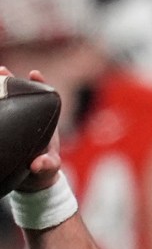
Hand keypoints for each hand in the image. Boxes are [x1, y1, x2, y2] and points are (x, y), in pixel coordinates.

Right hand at [0, 67, 61, 191]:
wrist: (33, 177)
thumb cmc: (46, 168)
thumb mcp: (50, 167)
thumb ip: (47, 164)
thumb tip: (36, 165)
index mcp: (46, 122)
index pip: (44, 98)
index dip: (39, 84)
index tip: (33, 74)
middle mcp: (31, 117)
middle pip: (22, 94)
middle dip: (12, 81)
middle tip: (3, 71)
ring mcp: (17, 120)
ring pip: (7, 101)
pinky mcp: (6, 126)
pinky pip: (0, 112)